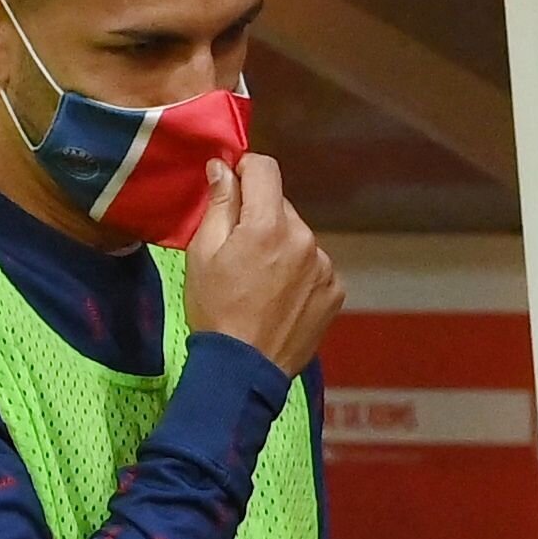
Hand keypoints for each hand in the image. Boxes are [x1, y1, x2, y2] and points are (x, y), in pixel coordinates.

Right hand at [179, 152, 341, 373]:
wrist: (243, 371)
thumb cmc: (215, 310)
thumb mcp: (202, 254)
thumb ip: (219, 205)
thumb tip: (224, 167)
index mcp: (268, 224)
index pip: (265, 168)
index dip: (245, 169)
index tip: (233, 185)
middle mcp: (305, 238)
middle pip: (281, 206)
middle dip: (261, 217)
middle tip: (239, 250)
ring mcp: (325, 266)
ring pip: (299, 238)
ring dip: (282, 247)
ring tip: (261, 282)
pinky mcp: (335, 290)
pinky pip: (314, 266)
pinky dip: (299, 273)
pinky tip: (280, 299)